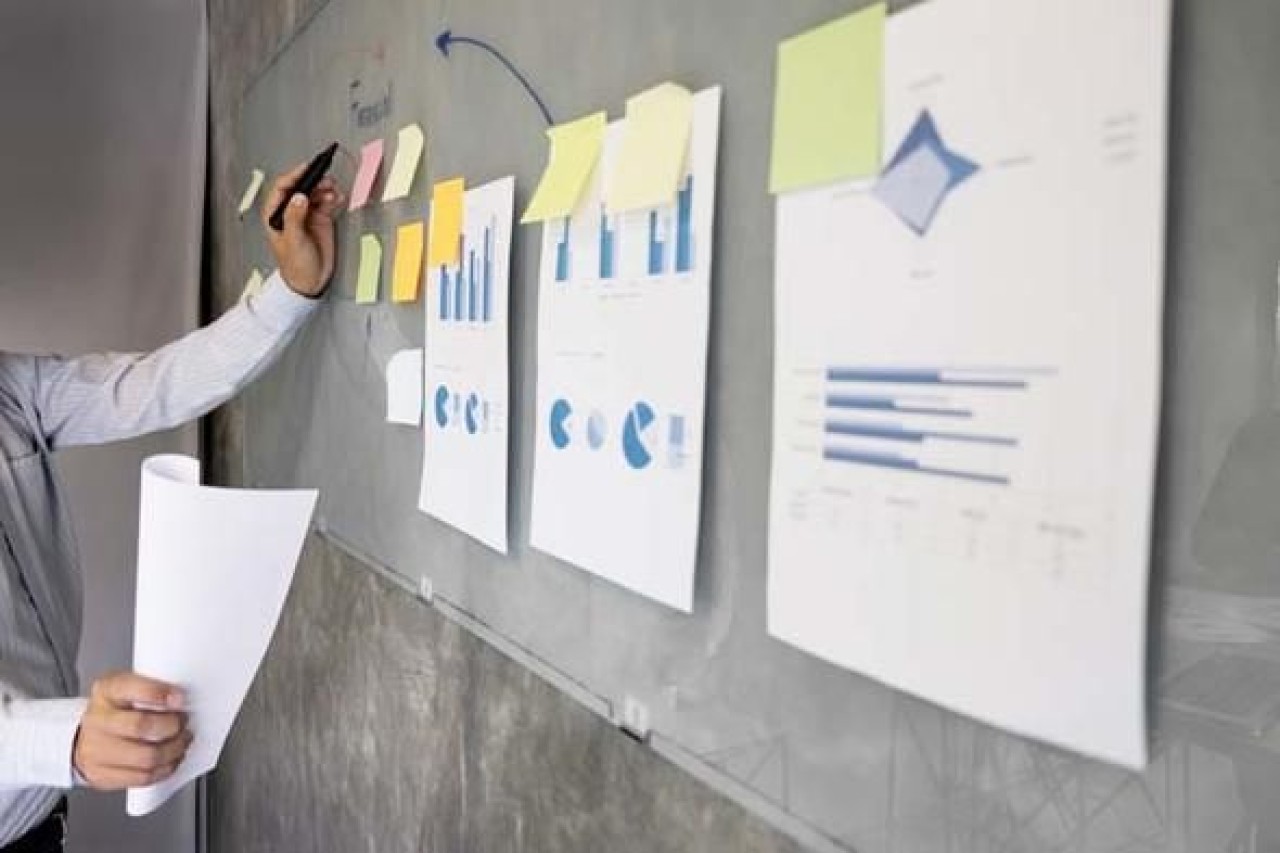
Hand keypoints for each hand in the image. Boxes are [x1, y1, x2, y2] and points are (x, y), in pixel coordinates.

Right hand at [73, 672, 191, 790]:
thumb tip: (181, 699)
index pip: (130, 688)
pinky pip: (142, 777)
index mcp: (107, 691)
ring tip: (181, 741)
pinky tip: (171, 759)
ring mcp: (96, 750)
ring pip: (146, 757)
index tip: (179, 698)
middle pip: (141, 726)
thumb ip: (154, 688)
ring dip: (174, 750)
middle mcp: (98, 720)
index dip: (159, 694)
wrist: (87, 736)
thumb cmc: (116, 710)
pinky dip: (165, 769)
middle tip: (182, 722)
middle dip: (172, 725)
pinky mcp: (103, 775)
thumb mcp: (131, 687)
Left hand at [262, 162, 345, 297]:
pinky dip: (333, 198)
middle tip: (324, 178)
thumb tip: (299, 197)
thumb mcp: (293, 241)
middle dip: (312, 180)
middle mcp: (291, 211)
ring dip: (324, 188)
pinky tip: (337, 197)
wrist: (310, 282)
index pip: (282, 188)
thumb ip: (295, 218)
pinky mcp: (321, 219)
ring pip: (315, 193)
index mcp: (276, 214)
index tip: (307, 168)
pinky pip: (327, 202)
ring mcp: (306, 214)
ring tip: (332, 188)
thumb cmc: (294, 266)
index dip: (294, 176)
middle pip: (300, 187)